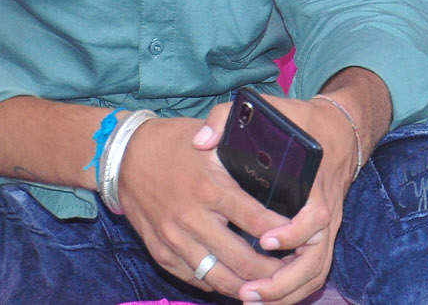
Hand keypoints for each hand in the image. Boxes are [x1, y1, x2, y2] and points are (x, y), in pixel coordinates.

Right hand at [114, 106, 286, 298]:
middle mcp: (191, 218)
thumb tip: (277, 163)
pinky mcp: (161, 253)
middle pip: (242, 259)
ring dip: (248, 287)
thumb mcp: (209, 140)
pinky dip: (218, 284)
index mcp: (209, 188)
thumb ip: (241, 150)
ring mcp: (174, 240)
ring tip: (270, 286)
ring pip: (219, 277)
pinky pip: (196, 279)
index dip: (283, 234)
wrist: (124, 157)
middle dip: (273, 271)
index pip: (256, 220)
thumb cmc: (174, 144)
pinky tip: (237, 282)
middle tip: (293, 271)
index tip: (303, 240)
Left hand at [205, 95, 358, 304]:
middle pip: (316, 260)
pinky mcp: (321, 238)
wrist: (339, 131)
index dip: (292, 233)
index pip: (315, 217)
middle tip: (248, 291)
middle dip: (283, 282)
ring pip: (314, 273)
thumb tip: (200, 141)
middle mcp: (326, 212)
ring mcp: (326, 229)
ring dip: (284, 293)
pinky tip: (262, 296)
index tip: (265, 240)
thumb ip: (229, 119)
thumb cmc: (300, 123)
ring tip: (249, 300)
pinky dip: (290, 290)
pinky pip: (311, 273)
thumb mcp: (269, 110)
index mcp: (316, 184)